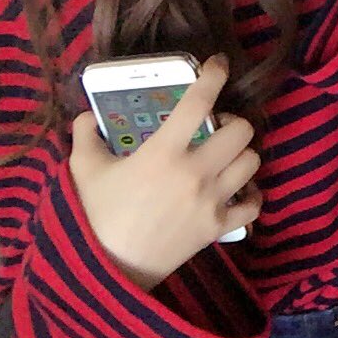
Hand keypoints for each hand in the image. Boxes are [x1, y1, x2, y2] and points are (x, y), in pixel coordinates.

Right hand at [70, 56, 262, 290]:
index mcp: (164, 152)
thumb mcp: (83, 170)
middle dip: (234, 122)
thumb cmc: (95, 216)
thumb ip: (86, 136)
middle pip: (242, 131)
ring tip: (225, 156)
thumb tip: (88, 116)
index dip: (214, 77)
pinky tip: (238, 190)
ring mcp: (212, 201)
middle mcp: (195, 173)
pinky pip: (254, 205)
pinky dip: (252, 195)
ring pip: (252, 162)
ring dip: (242, 154)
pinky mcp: (218, 228)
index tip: (219, 64)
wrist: (105, 272)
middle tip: (217, 127)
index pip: (198, 102)